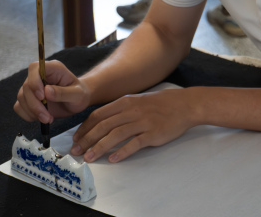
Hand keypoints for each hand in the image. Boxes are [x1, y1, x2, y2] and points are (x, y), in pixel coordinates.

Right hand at [14, 60, 91, 123]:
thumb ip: (64, 92)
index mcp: (52, 68)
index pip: (34, 67)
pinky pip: (19, 107)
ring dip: (32, 112)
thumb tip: (47, 92)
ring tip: (48, 119)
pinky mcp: (28, 99)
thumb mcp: (78, 94)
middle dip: (35, 105)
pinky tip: (40, 118)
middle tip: (47, 118)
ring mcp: (32, 87)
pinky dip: (27, 115)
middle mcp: (40, 75)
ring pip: (21, 98)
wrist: (77, 101)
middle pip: (26, 86)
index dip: (34, 81)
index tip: (42, 97)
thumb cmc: (80, 94)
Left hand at [71, 88, 196, 162]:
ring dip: (100, 147)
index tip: (76, 138)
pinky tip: (113, 159)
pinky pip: (134, 143)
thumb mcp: (137, 101)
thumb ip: (120, 110)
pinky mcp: (152, 134)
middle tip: (76, 151)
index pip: (98, 115)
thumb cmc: (160, 104)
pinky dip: (122, 151)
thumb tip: (101, 122)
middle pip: (103, 126)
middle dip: (87, 139)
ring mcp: (142, 122)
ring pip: (115, 135)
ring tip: (89, 157)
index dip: (85, 127)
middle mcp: (131, 111)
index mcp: (125, 102)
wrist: (184, 105)